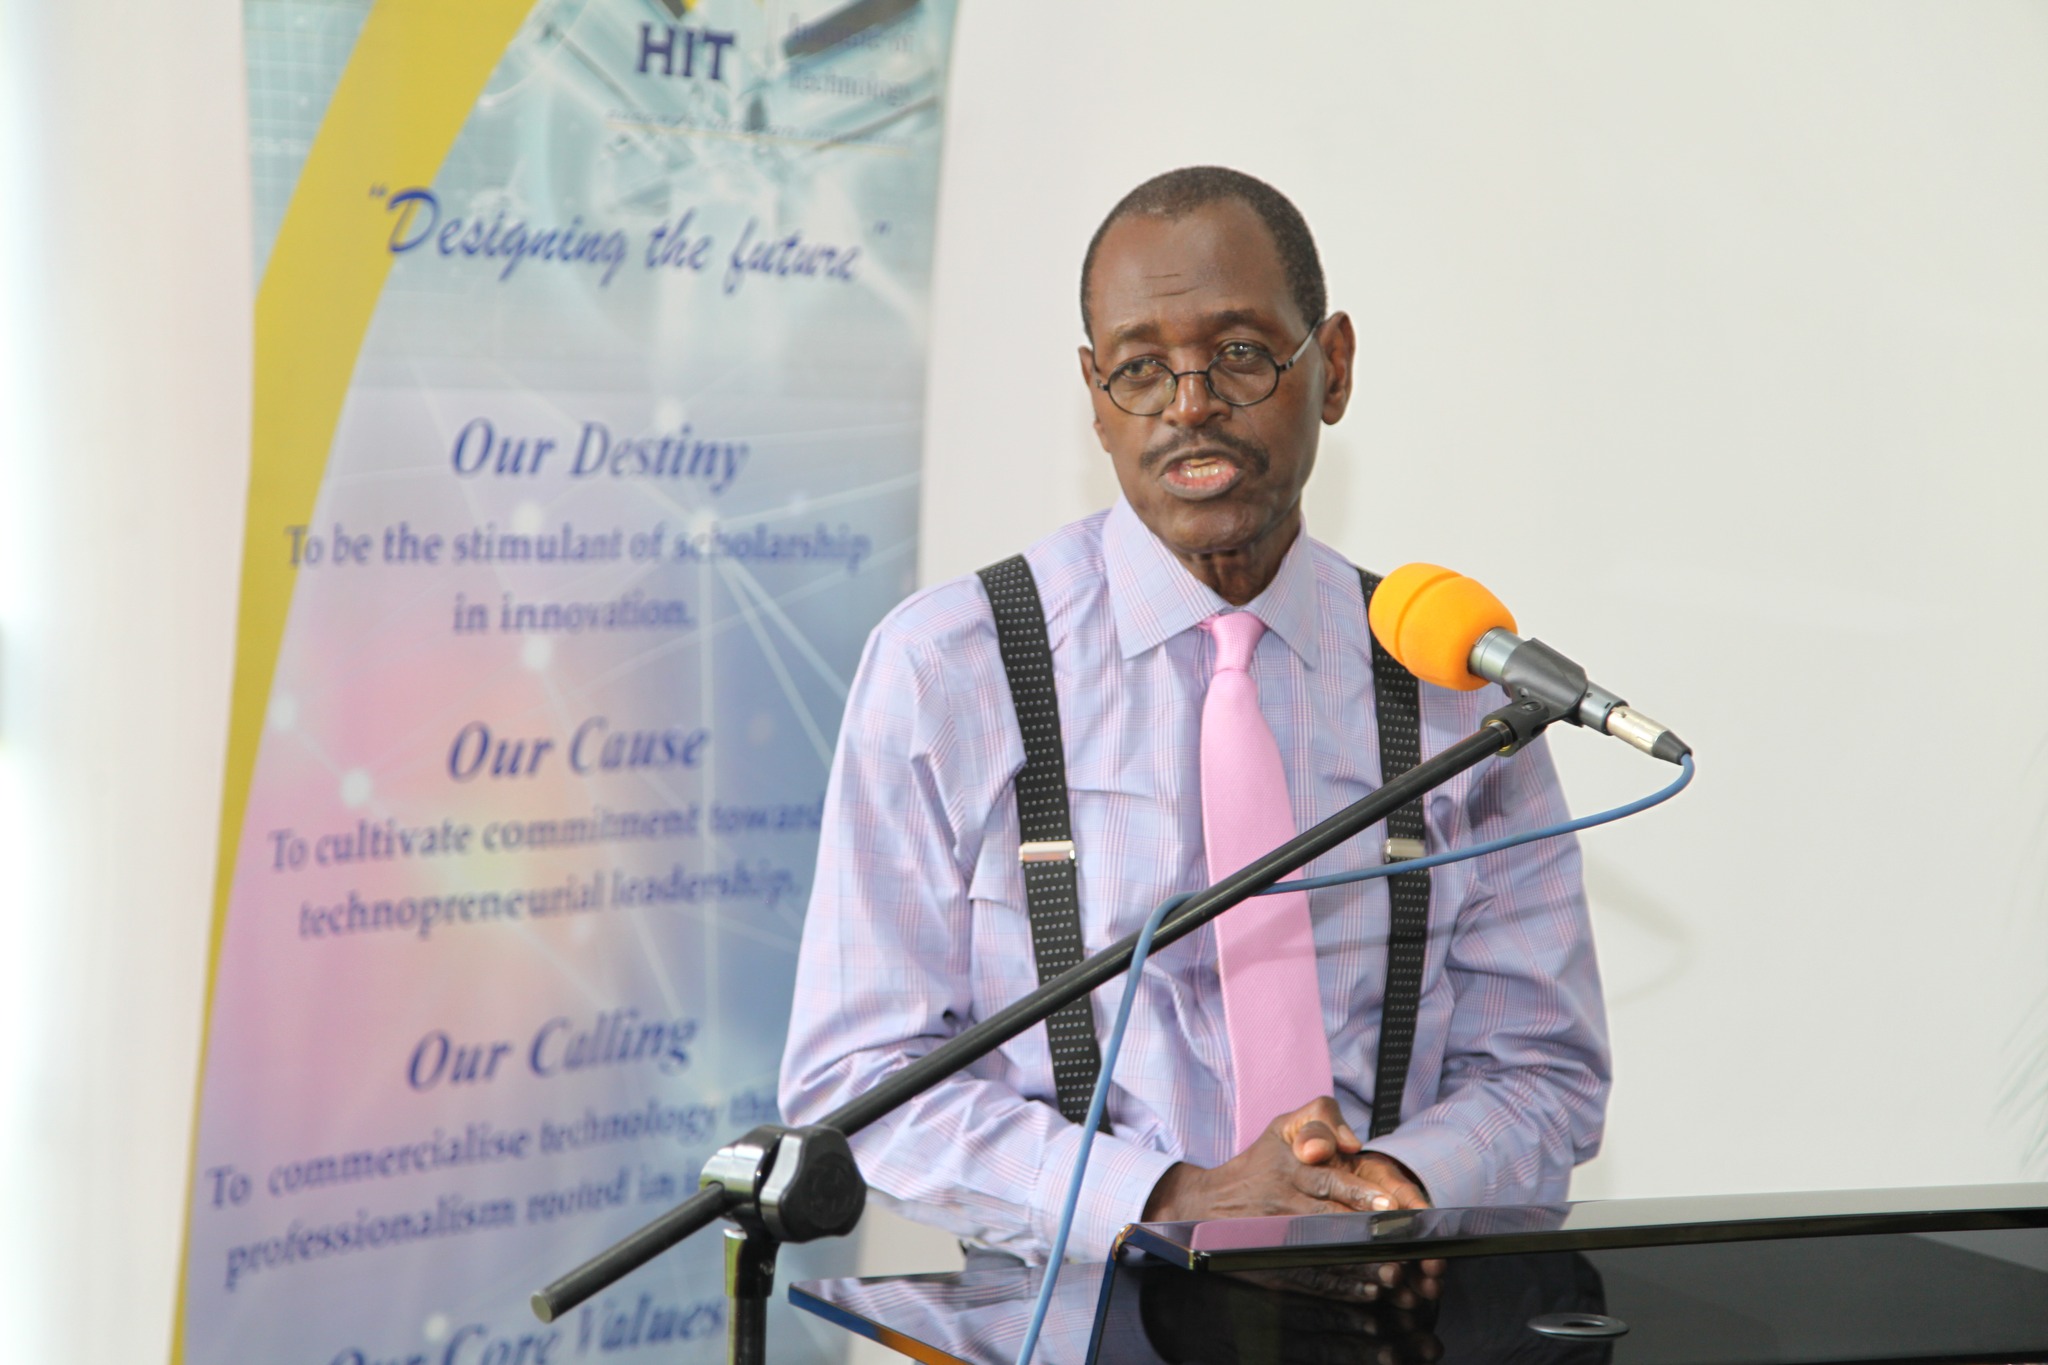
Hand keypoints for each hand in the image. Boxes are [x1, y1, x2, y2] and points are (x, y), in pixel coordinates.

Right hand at [1144, 1097, 1444, 1306]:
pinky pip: (1312, 1277)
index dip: (1358, 1193)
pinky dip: (1341, 1286)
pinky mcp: (1275, 1264)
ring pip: (1325, 1251)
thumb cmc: (1259, 1162)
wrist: (1208, 1203)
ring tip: (1392, 1272)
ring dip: (1359, 1264)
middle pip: (1331, 1220)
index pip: (1327, 1180)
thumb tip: (1352, 1141)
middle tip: (1400, 1243)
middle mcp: (1283, 1203)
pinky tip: (1368, 1289)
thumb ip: (1320, 1117)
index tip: (1388, 1205)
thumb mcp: (1282, 1127)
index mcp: (1289, 1169)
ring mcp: (1279, 1238)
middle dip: (1366, 1233)